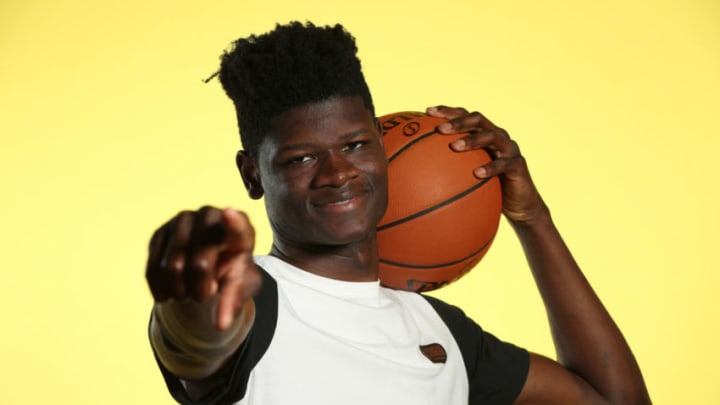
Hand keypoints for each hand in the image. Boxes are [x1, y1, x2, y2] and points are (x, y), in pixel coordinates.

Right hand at [145, 206, 261, 329]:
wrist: (210, 264)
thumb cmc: (232, 272)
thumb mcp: (241, 287)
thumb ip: (234, 302)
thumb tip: (221, 325)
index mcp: (240, 230)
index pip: (238, 227)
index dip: (233, 223)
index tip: (229, 214)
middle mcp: (210, 216)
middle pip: (200, 264)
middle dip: (202, 290)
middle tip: (205, 294)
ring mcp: (182, 220)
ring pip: (172, 267)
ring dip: (180, 291)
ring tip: (190, 291)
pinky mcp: (160, 231)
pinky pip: (152, 269)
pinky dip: (162, 290)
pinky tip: (171, 294)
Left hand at [426, 106, 547, 225]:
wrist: (519, 204)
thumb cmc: (488, 189)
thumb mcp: (467, 176)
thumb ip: (448, 168)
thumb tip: (416, 172)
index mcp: (484, 134)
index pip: (465, 115)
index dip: (447, 111)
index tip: (427, 112)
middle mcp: (497, 136)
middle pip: (478, 120)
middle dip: (458, 121)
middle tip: (440, 129)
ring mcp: (509, 149)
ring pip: (491, 136)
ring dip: (472, 140)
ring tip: (454, 147)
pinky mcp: (518, 165)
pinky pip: (504, 164)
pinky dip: (490, 167)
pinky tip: (477, 173)